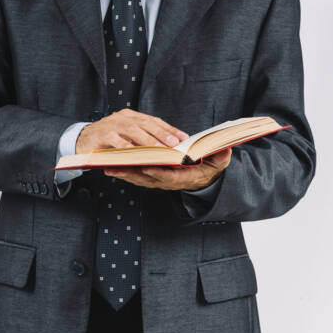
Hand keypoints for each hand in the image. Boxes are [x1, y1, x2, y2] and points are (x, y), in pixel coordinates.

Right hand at [75, 108, 188, 152]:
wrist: (81, 140)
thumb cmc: (107, 140)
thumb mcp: (126, 136)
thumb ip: (142, 138)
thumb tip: (167, 146)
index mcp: (130, 116)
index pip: (153, 120)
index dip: (169, 129)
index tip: (184, 138)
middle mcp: (122, 117)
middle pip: (146, 124)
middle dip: (162, 134)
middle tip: (174, 144)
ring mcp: (111, 125)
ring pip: (133, 131)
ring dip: (148, 141)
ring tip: (159, 150)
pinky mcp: (101, 134)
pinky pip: (116, 140)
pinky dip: (126, 147)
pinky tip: (136, 153)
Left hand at [103, 148, 231, 190]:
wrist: (203, 176)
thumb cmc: (209, 167)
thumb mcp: (219, 162)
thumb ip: (221, 158)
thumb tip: (225, 150)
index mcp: (183, 178)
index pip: (169, 177)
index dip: (158, 173)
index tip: (147, 166)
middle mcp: (167, 181)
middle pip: (147, 179)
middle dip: (131, 174)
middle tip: (116, 167)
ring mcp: (157, 180)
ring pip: (137, 178)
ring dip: (123, 172)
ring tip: (107, 166)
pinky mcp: (150, 176)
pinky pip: (134, 174)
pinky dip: (123, 170)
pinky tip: (110, 164)